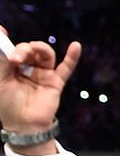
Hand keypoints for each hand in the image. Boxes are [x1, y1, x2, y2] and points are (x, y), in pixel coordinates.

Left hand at [0, 27, 80, 147]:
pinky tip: (76, 46)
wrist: (23, 124)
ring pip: (45, 54)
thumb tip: (1, 30)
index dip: (7, 40)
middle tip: (16, 59)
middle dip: (23, 49)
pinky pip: (66, 68)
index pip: (12, 48)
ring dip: (40, 48)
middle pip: (29, 49)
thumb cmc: (7, 103)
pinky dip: (72, 57)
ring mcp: (43, 75)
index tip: (2, 32)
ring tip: (33, 52)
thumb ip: (2, 58)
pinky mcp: (56, 82)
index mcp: (12, 67)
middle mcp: (27, 68)